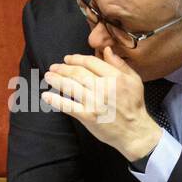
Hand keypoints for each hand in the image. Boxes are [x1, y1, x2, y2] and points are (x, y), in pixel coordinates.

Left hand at [40, 47, 162, 161]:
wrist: (134, 131)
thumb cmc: (134, 105)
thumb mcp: (134, 80)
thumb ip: (119, 64)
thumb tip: (106, 50)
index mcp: (115, 77)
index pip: (90, 62)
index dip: (76, 58)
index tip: (67, 59)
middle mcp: (104, 88)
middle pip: (78, 73)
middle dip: (62, 68)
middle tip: (53, 67)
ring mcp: (94, 102)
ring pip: (70, 87)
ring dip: (56, 80)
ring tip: (48, 77)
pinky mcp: (88, 116)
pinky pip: (67, 106)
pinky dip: (55, 100)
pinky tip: (46, 96)